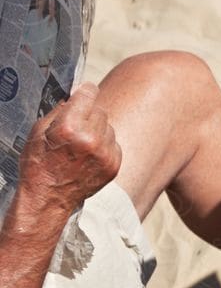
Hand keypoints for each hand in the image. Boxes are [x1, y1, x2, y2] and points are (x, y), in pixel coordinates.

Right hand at [17, 83, 120, 216]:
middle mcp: (91, 139)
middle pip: (99, 110)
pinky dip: (104, 145)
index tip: (85, 90)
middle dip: (88, 113)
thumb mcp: (38, 132)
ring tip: (80, 143)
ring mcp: (105, 153)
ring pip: (108, 126)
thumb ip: (59, 111)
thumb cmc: (39, 163)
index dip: (85, 91)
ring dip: (97, 129)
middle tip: (75, 125)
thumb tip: (75, 96)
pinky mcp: (114, 165)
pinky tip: (88, 154)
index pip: (88, 94)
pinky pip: (114, 143)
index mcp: (69, 127)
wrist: (49, 198)